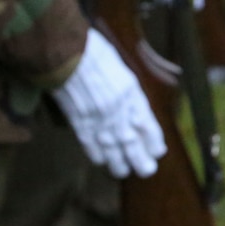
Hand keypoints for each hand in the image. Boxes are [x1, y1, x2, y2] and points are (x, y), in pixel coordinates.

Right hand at [51, 29, 166, 178]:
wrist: (66, 54)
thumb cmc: (94, 55)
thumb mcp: (122, 71)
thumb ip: (130, 94)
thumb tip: (136, 113)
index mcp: (132, 95)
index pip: (148, 126)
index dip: (154, 141)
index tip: (158, 151)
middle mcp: (119, 112)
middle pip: (133, 144)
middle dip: (141, 161)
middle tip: (146, 170)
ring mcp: (99, 120)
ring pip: (113, 152)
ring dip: (120, 164)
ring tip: (123, 171)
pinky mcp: (79, 124)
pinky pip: (91, 147)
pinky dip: (98, 156)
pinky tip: (102, 161)